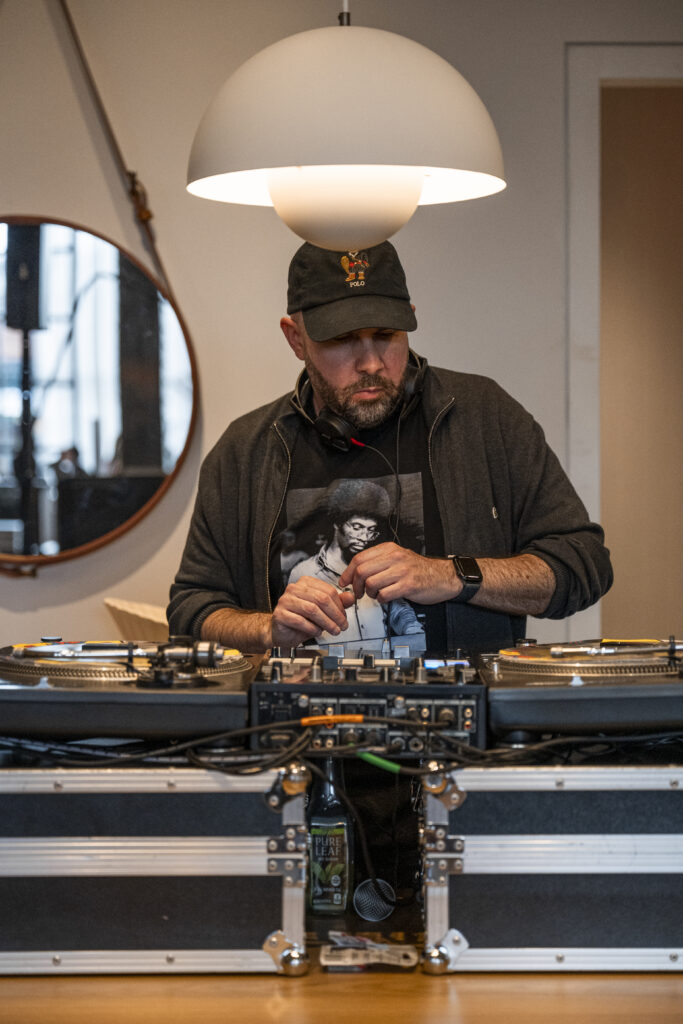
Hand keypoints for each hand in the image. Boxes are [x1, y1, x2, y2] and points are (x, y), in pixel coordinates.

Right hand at [271, 575, 355, 646]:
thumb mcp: (322, 611)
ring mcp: (285, 600)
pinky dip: (312, 628)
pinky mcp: (280, 614)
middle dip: (335, 615)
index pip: (328, 590)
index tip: (344, 617)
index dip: (339, 605)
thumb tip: (351, 597)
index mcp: (305, 583)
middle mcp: (294, 588)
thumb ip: (336, 603)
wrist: (282, 632)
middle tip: (342, 625)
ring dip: (326, 622)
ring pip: (312, 609)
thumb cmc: (300, 620)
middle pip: (321, 599)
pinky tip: (317, 632)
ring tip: (333, 630)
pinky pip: (300, 621)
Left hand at [338, 543, 457, 604]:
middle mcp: (395, 557)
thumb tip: (355, 571)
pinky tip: (386, 597)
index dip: (348, 572)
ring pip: (371, 583)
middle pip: (362, 571)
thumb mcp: (398, 557)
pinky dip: (381, 599)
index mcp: (389, 549)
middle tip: (359, 592)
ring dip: (370, 593)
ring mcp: (402, 571)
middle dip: (357, 585)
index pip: (359, 558)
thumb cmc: (419, 569)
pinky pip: (384, 594)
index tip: (345, 581)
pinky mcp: (408, 585)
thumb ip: (379, 561)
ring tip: (376, 594)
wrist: (443, 576)